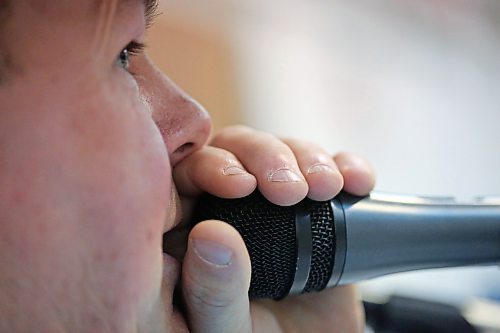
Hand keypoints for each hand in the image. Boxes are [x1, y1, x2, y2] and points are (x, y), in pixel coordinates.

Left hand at [172, 125, 375, 332]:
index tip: (241, 185)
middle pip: (236, 150)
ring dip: (308, 158)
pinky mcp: (316, 204)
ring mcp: (274, 202)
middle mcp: (230, 207)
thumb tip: (208, 234)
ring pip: (281, 150)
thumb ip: (212, 290)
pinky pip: (330, 166)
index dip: (211, 166)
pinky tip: (356, 182)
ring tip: (328, 188)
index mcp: (192, 231)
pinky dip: (346, 165)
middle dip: (266, 157)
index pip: (187, 176)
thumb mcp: (228, 329)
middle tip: (292, 190)